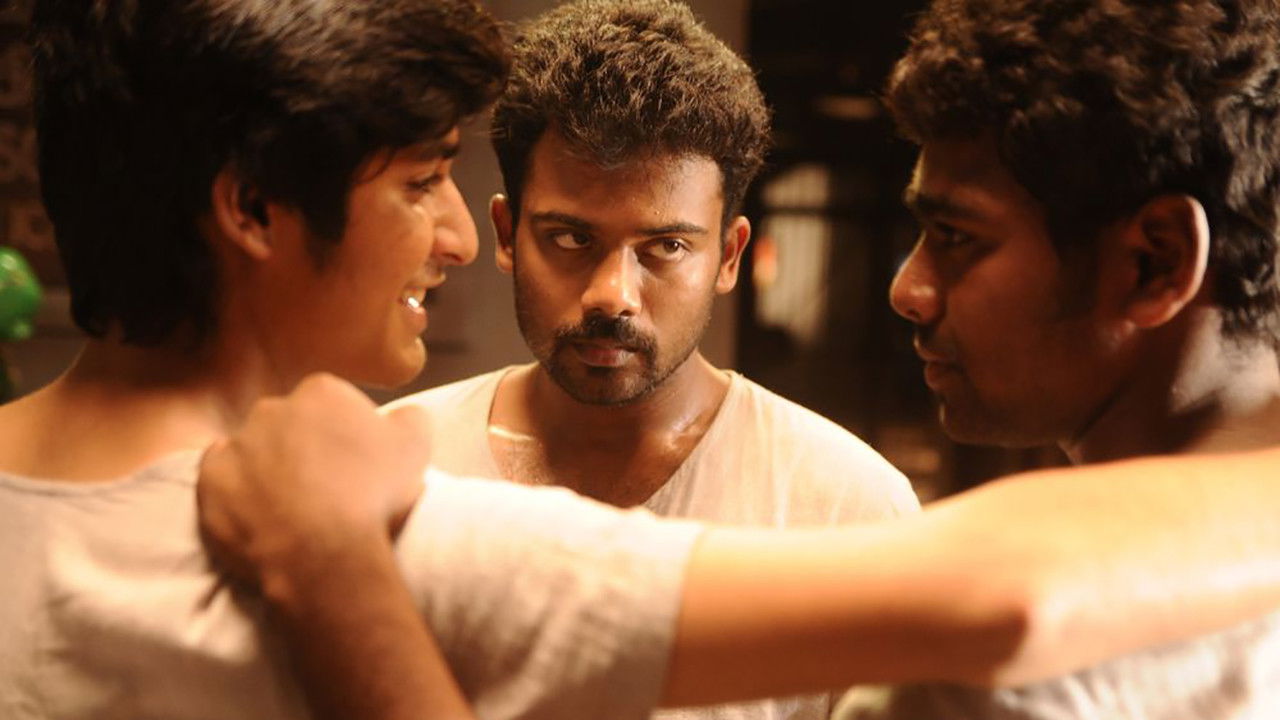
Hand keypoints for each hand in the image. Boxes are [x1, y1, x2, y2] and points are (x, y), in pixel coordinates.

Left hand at [197, 373, 430, 590]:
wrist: (324, 554)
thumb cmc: (374, 497)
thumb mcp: (415, 448)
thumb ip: (411, 418)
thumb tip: (404, 414)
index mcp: (321, 392)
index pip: (330, 403)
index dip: (342, 433)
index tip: (353, 463)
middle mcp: (273, 408)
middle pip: (288, 422)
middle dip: (301, 446)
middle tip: (324, 486)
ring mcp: (237, 444)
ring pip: (253, 450)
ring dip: (268, 469)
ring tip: (292, 508)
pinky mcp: (210, 481)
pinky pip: (221, 478)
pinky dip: (237, 492)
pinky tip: (262, 515)